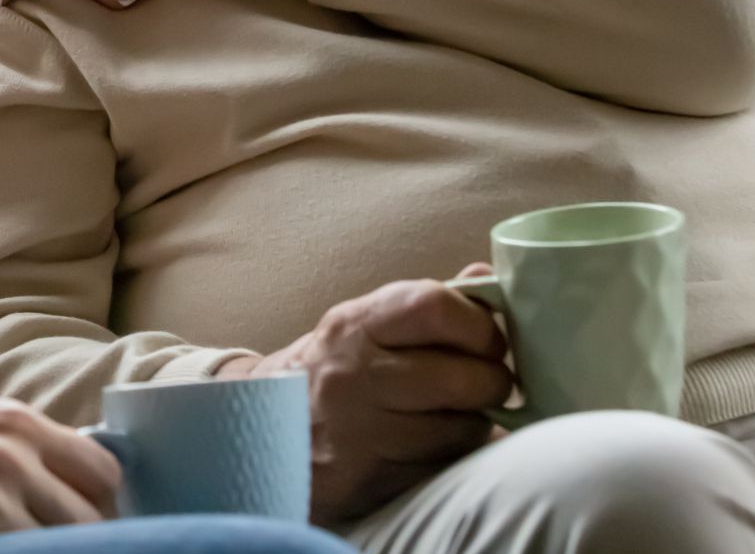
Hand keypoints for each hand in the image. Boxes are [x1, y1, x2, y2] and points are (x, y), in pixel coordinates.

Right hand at [0, 399, 120, 550]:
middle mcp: (14, 449)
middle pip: (95, 516)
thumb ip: (17, 456)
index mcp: (17, 421)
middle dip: (86, 542)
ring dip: (50, 553)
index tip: (88, 531)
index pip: (103, 471)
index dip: (104, 509)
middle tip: (56, 551)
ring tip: (14, 551)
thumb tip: (72, 497)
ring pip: (66, 545)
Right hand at [218, 265, 512, 525]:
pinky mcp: (373, 480)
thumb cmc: (329, 373)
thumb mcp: (361, 327)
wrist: (262, 433)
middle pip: (461, 376)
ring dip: (475, 422)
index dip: (479, 324)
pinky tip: (437, 444)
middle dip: (492, 381)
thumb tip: (486, 274)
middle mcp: (354, 376)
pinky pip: (444, 467)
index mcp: (353, 326)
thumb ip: (424, 306)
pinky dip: (454, 456)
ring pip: (461, 429)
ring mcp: (362, 432)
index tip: (488, 339)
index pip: (433, 307)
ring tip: (457, 414)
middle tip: (489, 382)